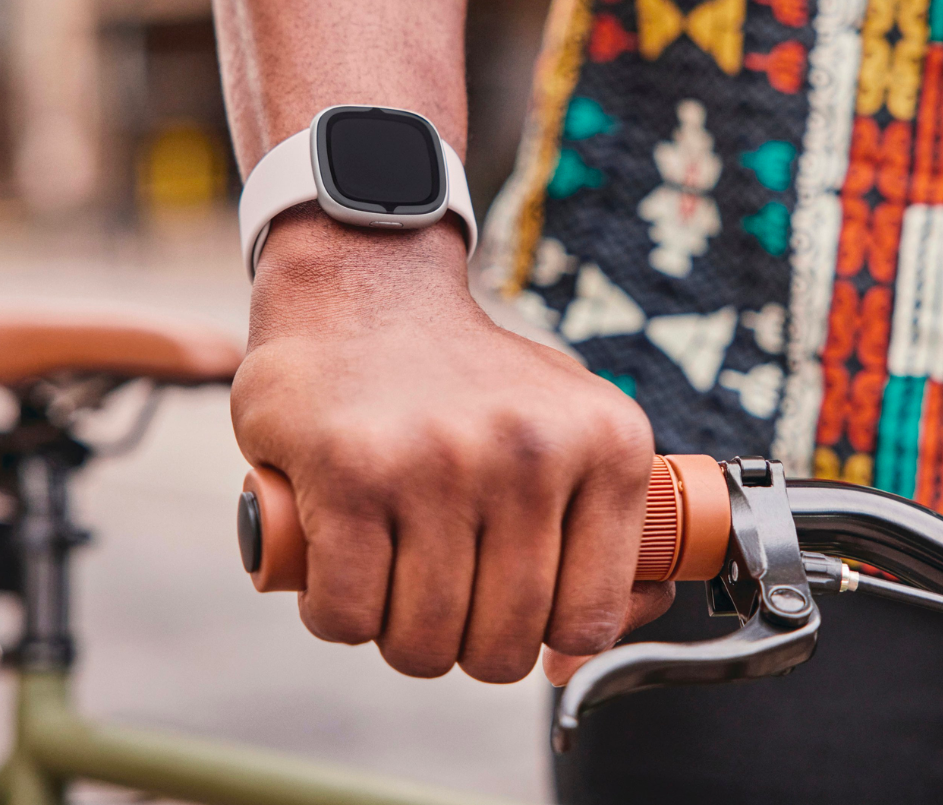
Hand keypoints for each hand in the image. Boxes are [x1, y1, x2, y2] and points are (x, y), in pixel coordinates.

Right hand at [233, 210, 669, 682]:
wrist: (366, 285)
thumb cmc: (470, 378)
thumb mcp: (569, 428)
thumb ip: (600, 533)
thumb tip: (575, 656)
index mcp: (607, 444)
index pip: (589, 619)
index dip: (545, 646)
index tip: (514, 623)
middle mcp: (531, 453)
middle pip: (503, 645)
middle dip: (465, 650)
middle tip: (441, 604)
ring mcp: (439, 463)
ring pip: (424, 641)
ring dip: (398, 639)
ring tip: (390, 587)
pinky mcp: (349, 472)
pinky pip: (346, 613)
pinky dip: (335, 617)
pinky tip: (338, 578)